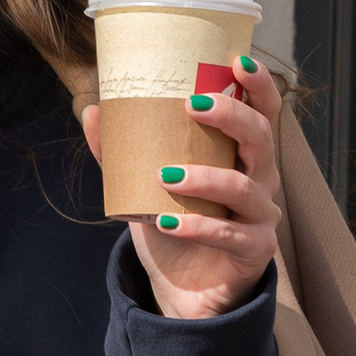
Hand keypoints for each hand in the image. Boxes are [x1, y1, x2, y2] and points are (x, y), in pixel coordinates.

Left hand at [81, 54, 286, 318]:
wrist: (184, 294)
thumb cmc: (175, 228)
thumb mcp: (145, 187)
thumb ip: (122, 152)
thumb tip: (92, 110)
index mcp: (242, 156)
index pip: (263, 112)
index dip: (258, 85)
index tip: (238, 61)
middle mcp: (261, 181)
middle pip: (262, 138)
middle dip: (232, 116)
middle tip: (193, 106)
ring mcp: (261, 217)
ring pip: (244, 188)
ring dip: (205, 178)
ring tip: (165, 175)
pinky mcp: (254, 252)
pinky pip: (229, 234)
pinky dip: (197, 226)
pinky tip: (167, 222)